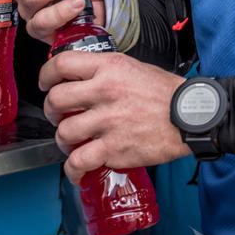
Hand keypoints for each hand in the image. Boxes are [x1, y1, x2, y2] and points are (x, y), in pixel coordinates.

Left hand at [40, 50, 188, 182]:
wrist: (189, 116)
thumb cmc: (166, 92)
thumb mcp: (134, 67)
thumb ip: (106, 71)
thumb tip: (82, 78)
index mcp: (109, 68)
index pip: (61, 64)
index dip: (46, 74)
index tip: (46, 83)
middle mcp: (104, 92)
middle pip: (56, 100)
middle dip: (52, 110)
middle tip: (59, 115)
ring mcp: (108, 122)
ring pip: (64, 132)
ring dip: (63, 139)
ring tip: (71, 141)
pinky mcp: (114, 149)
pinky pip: (79, 161)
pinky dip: (72, 169)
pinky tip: (76, 169)